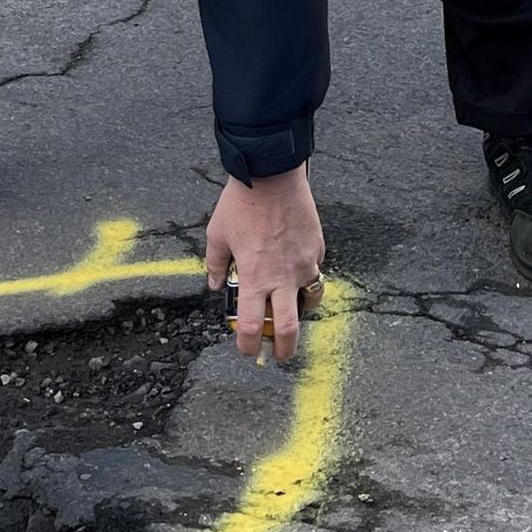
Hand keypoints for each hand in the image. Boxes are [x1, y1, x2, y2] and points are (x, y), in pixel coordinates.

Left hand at [205, 165, 326, 364]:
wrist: (273, 175)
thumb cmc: (241, 204)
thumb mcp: (217, 235)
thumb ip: (215, 265)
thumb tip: (214, 284)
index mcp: (254, 278)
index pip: (253, 327)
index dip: (249, 345)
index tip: (247, 350)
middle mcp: (282, 277)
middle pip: (290, 330)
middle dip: (286, 350)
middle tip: (281, 356)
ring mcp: (304, 264)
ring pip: (310, 301)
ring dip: (300, 311)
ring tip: (291, 309)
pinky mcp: (317, 249)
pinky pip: (314, 271)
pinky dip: (305, 277)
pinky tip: (294, 267)